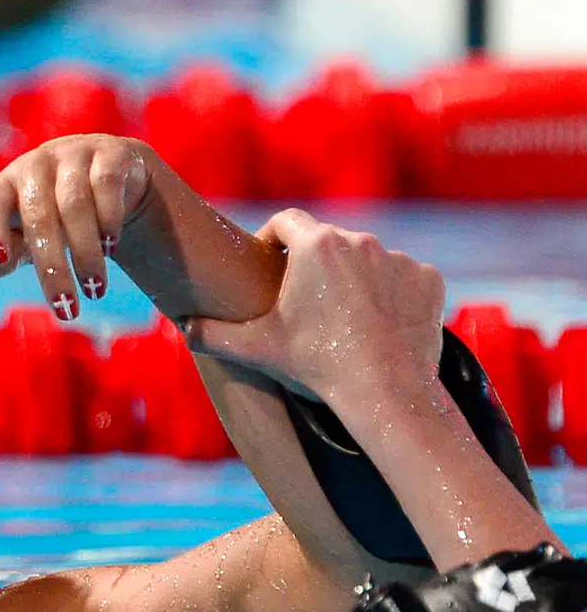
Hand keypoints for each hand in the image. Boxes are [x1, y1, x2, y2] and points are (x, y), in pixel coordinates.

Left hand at [0, 134, 149, 320]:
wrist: (116, 177)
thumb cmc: (59, 214)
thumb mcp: (28, 237)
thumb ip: (3, 255)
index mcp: (6, 184)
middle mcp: (36, 164)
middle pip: (38, 216)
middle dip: (52, 267)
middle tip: (65, 308)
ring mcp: (73, 154)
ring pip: (74, 204)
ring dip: (85, 252)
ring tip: (94, 288)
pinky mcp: (110, 153)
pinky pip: (106, 185)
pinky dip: (108, 219)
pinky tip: (111, 247)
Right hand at [183, 209, 445, 402]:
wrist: (384, 390)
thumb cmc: (316, 365)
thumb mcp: (256, 348)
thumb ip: (213, 334)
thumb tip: (183, 327)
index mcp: (316, 245)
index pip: (287, 221)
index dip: (274, 237)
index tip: (271, 260)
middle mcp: (360, 240)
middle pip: (329, 241)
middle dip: (316, 264)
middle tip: (306, 301)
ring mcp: (398, 258)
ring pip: (368, 260)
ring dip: (355, 279)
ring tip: (345, 319)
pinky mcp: (428, 279)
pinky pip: (404, 278)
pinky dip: (392, 294)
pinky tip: (380, 325)